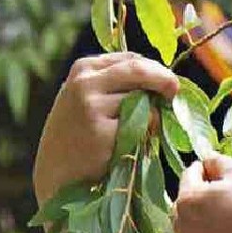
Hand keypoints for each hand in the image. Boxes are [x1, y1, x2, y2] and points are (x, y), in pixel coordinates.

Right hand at [33, 52, 178, 206]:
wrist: (56, 173)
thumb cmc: (77, 134)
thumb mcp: (87, 97)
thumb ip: (115, 83)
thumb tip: (162, 78)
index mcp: (83, 68)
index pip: (131, 58)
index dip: (154, 69)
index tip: (166, 82)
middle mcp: (85, 83)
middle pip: (140, 70)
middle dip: (164, 80)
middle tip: (175, 92)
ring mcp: (92, 107)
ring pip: (144, 101)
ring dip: (153, 115)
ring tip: (137, 131)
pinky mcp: (103, 132)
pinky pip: (143, 125)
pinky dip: (147, 133)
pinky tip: (131, 144)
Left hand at [173, 154, 231, 232]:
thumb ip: (218, 160)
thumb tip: (207, 159)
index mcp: (186, 198)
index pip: (190, 173)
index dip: (208, 169)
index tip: (225, 174)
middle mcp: (180, 224)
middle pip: (188, 200)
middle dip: (204, 195)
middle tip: (230, 197)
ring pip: (194, 224)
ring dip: (207, 218)